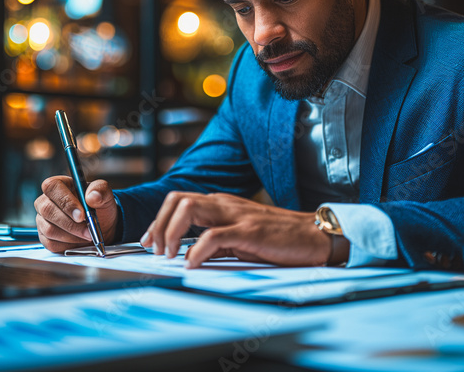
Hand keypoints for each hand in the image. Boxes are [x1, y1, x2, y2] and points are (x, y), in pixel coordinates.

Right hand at [35, 176, 119, 252]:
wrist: (100, 227)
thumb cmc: (99, 208)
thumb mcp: (105, 196)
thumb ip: (101, 191)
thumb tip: (92, 196)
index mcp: (59, 185)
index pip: (52, 187)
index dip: (65, 201)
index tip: (82, 215)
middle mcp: (45, 201)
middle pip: (47, 210)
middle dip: (71, 224)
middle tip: (89, 230)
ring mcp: (42, 220)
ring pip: (49, 230)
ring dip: (72, 236)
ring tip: (88, 235)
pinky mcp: (44, 237)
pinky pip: (51, 243)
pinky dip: (68, 245)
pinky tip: (79, 240)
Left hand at [140, 192, 331, 267]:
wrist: (314, 235)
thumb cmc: (279, 238)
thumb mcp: (241, 237)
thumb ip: (216, 241)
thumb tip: (189, 254)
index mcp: (221, 204)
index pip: (178, 200)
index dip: (157, 220)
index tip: (149, 242)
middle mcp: (224, 204)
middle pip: (177, 199)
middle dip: (158, 225)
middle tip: (156, 250)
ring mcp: (236, 215)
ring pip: (189, 208)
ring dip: (171, 232)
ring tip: (170, 255)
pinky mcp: (249, 231)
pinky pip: (214, 236)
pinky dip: (196, 251)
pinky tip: (192, 265)